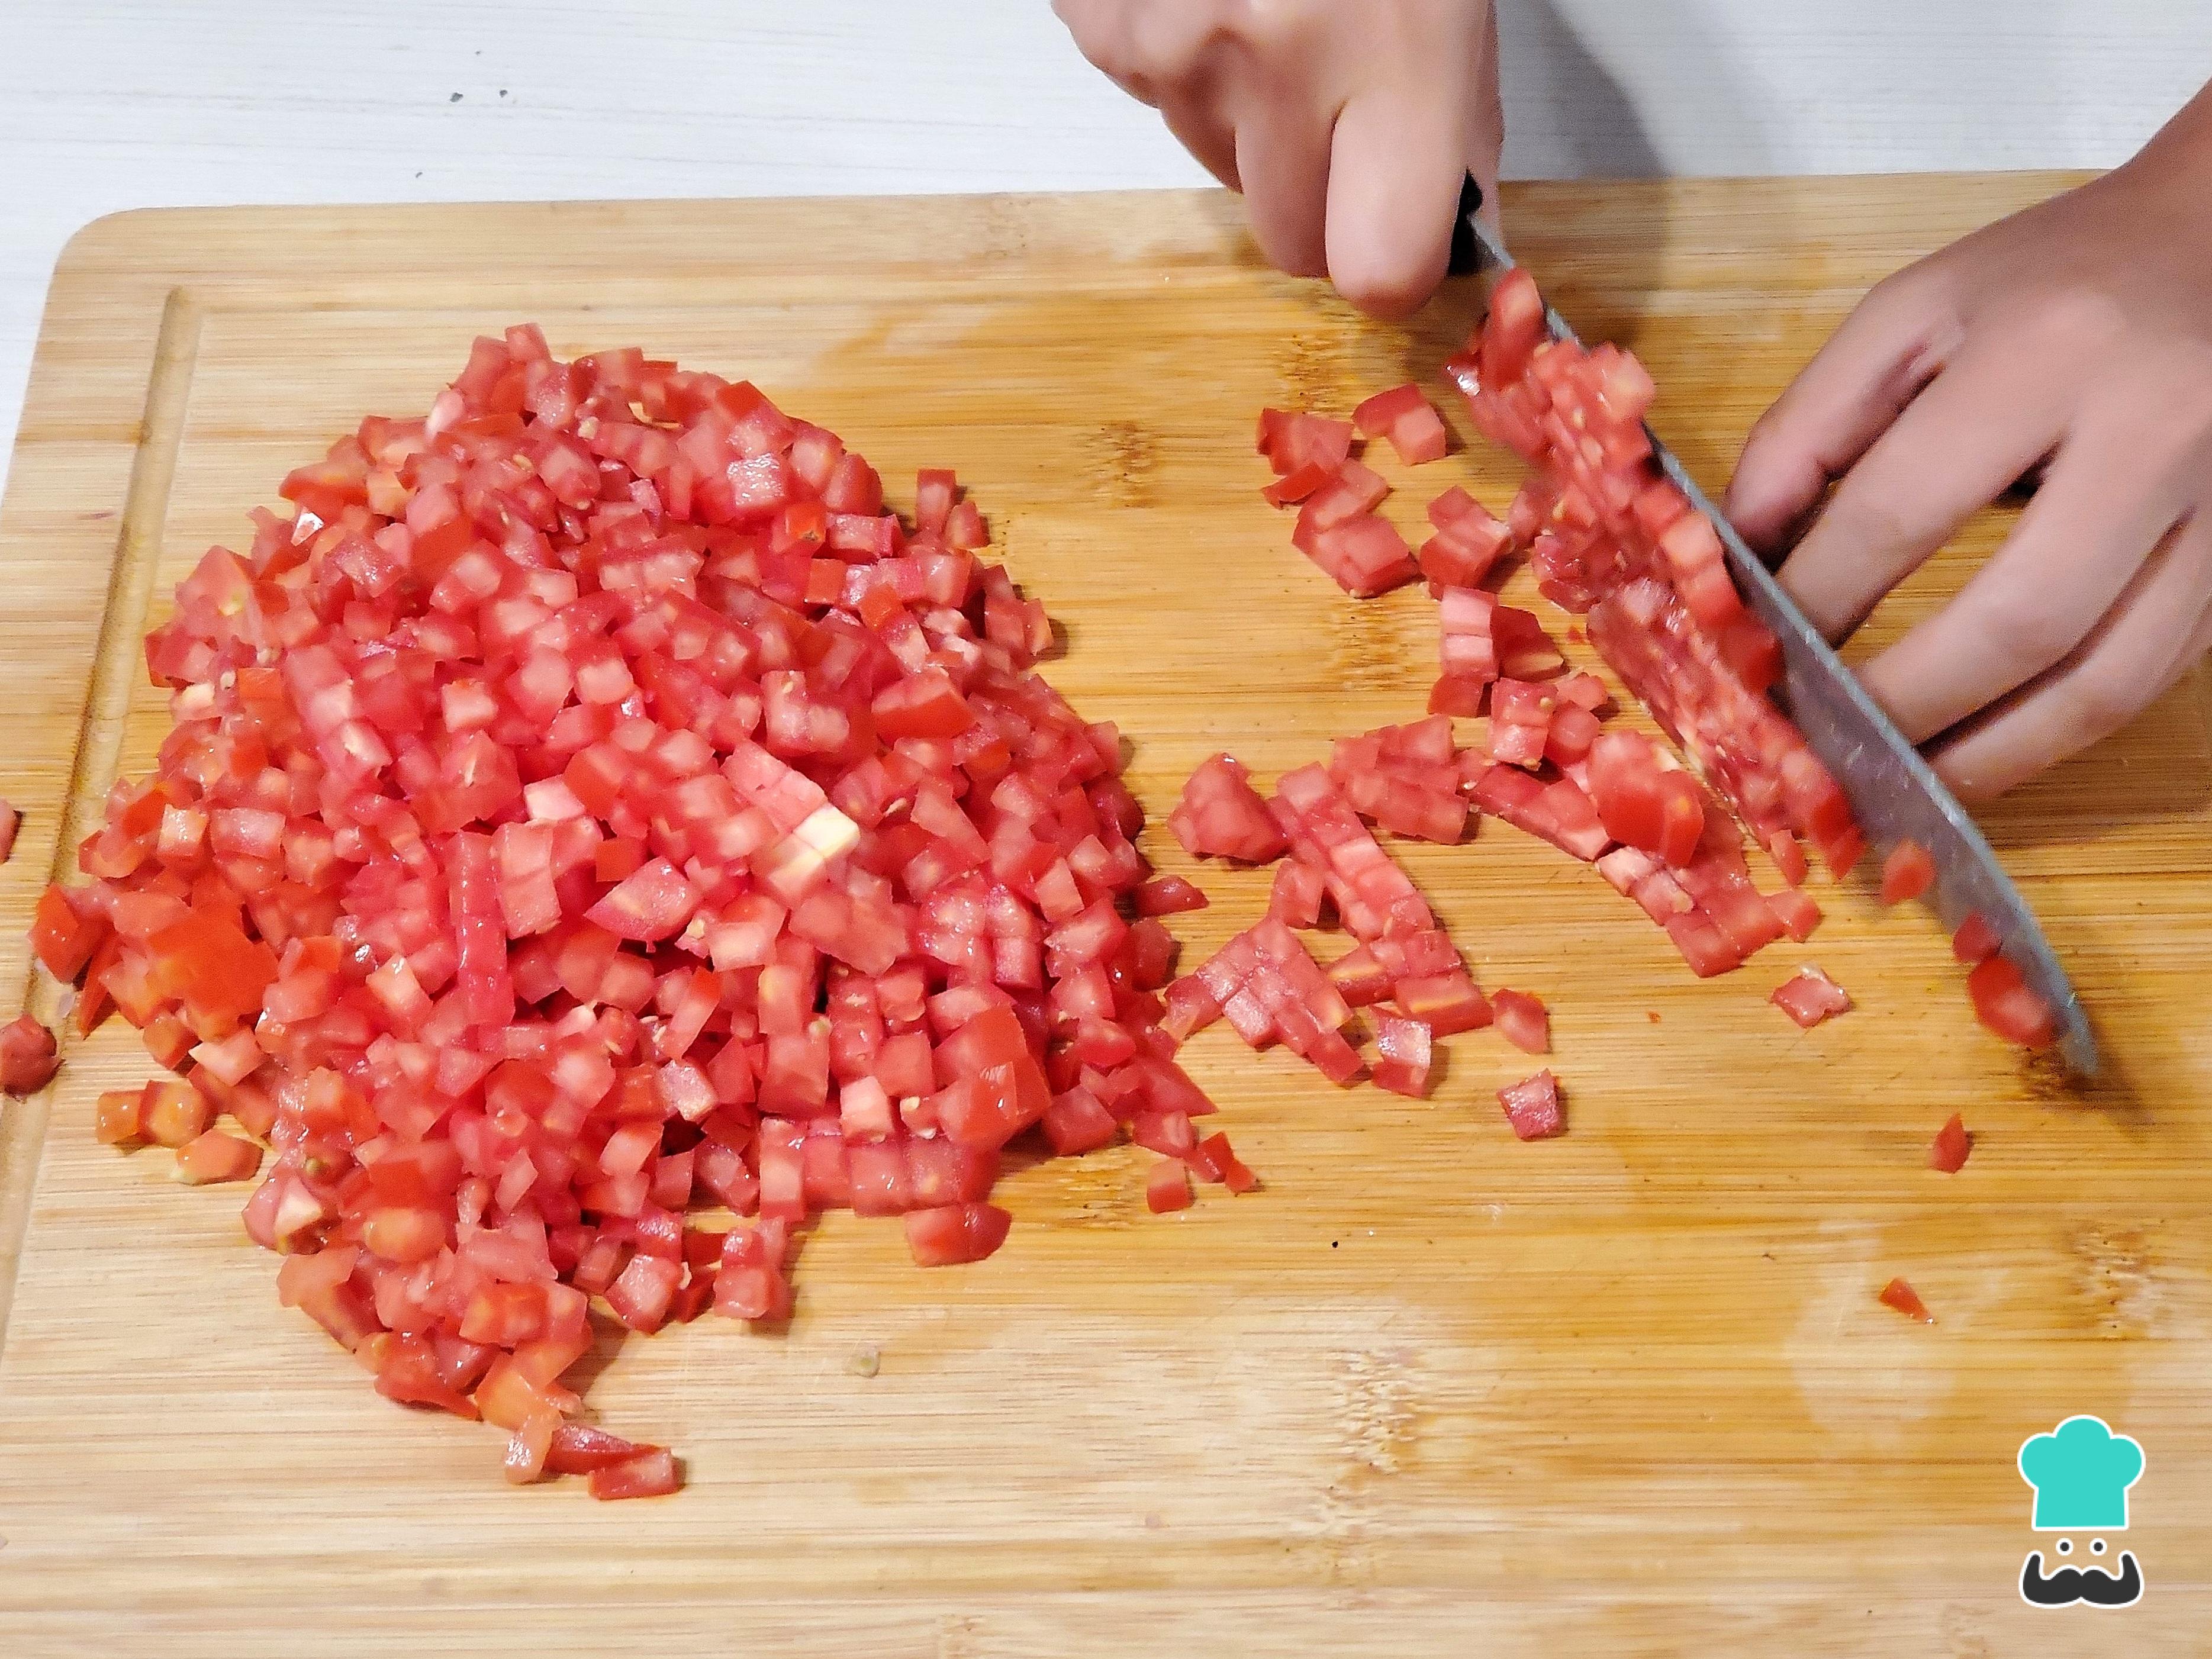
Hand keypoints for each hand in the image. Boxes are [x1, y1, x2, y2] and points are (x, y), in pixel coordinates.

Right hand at [1055, 0, 1502, 319]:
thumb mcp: (1453, 2)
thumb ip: (1453, 130)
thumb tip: (1445, 237)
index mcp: (1391, 56)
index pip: (1378, 268)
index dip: (1389, 264)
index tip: (1399, 233)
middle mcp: (1272, 61)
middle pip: (1291, 243)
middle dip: (1319, 198)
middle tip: (1339, 105)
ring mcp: (1173, 46)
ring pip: (1218, 170)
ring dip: (1248, 119)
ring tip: (1275, 10)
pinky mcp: (1105, 29)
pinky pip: (1155, 102)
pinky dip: (1184, 62)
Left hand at [1726, 83, 2211, 801]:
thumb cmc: (2057, 278)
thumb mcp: (1915, 311)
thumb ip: (1810, 426)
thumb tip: (1734, 555)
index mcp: (2050, 349)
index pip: (1901, 510)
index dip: (1819, 600)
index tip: (1759, 656)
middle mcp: (2156, 428)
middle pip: (2019, 621)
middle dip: (1907, 704)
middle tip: (1826, 754)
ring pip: (2108, 679)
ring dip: (1996, 755)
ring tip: (1904, 784)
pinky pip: (2157, 673)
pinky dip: (2064, 731)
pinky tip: (1990, 748)